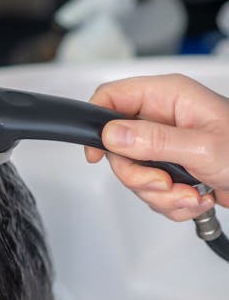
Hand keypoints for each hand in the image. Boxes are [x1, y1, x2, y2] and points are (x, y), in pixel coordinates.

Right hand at [84, 73, 228, 220]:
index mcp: (168, 97)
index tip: (97, 153)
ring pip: (133, 172)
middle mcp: (162, 118)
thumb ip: (154, 141)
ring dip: (158, 193)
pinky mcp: (170, 167)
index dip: (97, 123)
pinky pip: (149, 189)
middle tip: (163, 183)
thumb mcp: (202, 148)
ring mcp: (165, 145)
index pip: (112, 97)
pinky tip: (193, 197)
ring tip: (188, 193)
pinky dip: (169, 202)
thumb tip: (112, 134)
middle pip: (117, 146)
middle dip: (138, 175)